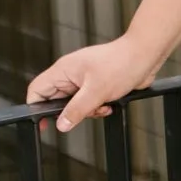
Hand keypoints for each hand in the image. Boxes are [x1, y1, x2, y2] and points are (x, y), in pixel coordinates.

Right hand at [26, 34, 155, 131]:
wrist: (144, 56)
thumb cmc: (121, 63)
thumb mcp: (96, 92)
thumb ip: (76, 110)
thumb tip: (61, 124)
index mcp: (63, 69)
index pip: (37, 89)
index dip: (36, 107)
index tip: (42, 122)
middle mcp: (71, 73)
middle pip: (56, 100)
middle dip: (70, 112)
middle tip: (83, 114)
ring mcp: (83, 79)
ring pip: (74, 104)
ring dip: (87, 111)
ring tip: (100, 106)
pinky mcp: (96, 84)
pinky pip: (88, 102)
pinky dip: (97, 107)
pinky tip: (108, 105)